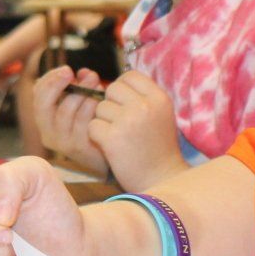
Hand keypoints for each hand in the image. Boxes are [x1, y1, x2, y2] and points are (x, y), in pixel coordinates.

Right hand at [29, 66, 108, 177]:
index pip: (37, 95)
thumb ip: (81, 86)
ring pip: (64, 112)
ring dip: (80, 93)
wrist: (110, 157)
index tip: (67, 69)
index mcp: (45, 119)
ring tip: (95, 82)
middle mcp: (47, 133)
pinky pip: (82, 123)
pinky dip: (90, 107)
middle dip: (56, 84)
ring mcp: (61, 143)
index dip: (49, 79)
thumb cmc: (95, 126)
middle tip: (70, 72)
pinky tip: (101, 100)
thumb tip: (84, 72)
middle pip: (43, 105)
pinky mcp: (78, 149)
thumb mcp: (83, 103)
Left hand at [88, 71, 185, 189]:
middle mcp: (144, 106)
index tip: (125, 105)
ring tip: (120, 137)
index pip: (129, 76)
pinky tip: (112, 147)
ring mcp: (128, 121)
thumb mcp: (160, 114)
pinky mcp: (112, 138)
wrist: (161, 179)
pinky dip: (98, 137)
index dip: (122, 89)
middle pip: (111, 90)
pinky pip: (92, 126)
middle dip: (111, 105)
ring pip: (99, 108)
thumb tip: (113, 83)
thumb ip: (141, 96)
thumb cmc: (158, 147)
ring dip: (104, 122)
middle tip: (121, 124)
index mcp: (158, 97)